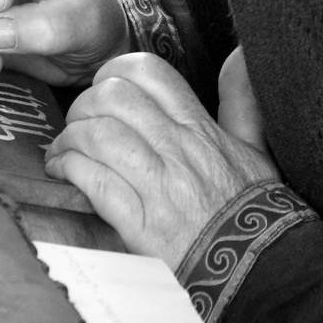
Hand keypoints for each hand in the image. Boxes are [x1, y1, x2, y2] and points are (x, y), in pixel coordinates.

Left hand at [45, 53, 279, 268]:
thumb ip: (241, 99)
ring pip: (99, 135)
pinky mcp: (140, 224)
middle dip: (84, 104)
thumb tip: (239, 55)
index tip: (104, 86)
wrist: (260, 267)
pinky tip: (61, 170)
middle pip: (115, 98)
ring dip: (70, 138)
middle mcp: (177, 148)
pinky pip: (94, 181)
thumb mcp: (255, 146)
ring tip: (63, 149)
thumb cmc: (252, 208)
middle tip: (78, 120)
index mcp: (199, 126)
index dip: (115, 72)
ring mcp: (159, 185)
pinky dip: (69, 169)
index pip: (150, 73)